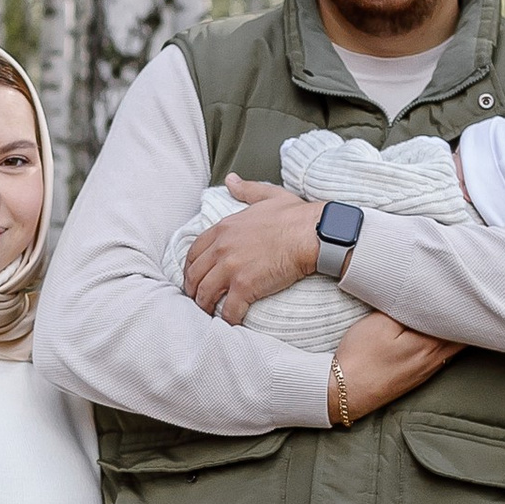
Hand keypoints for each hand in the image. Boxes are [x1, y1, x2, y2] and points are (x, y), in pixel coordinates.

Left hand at [182, 175, 323, 320]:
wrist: (314, 233)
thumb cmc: (296, 215)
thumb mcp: (268, 195)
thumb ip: (246, 189)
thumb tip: (231, 180)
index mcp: (224, 228)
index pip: (195, 251)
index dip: (190, 267)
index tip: (193, 276)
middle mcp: (222, 248)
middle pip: (195, 274)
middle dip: (192, 289)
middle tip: (197, 299)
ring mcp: (231, 268)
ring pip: (205, 294)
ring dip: (204, 306)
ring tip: (209, 314)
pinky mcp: (245, 286)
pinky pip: (228, 309)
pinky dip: (227, 319)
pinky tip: (230, 323)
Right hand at [329, 312, 463, 420]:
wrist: (344, 393)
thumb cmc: (360, 357)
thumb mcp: (380, 323)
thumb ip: (406, 309)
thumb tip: (426, 300)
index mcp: (429, 345)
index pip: (458, 322)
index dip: (462, 304)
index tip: (462, 290)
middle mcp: (434, 360)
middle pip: (461, 336)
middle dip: (463, 317)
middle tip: (463, 299)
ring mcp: (427, 371)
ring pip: (452, 347)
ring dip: (454, 330)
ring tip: (453, 312)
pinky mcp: (417, 377)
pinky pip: (441, 356)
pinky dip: (444, 342)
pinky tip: (436, 333)